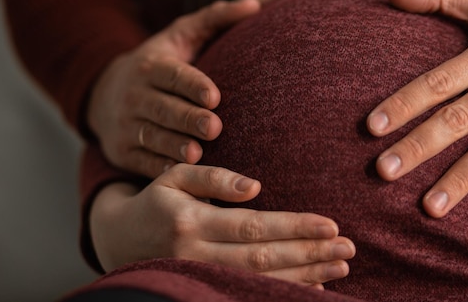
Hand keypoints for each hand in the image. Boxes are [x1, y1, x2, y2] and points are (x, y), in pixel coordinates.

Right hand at [87, 0, 259, 177]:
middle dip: (188, 119)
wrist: (103, 94)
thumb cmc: (158, 63)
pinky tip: (180, 174)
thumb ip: (214, 19)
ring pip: (151, 136)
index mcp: (151, 66)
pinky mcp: (122, 151)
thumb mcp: (179, 36)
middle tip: (214, 127)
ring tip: (197, 154)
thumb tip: (254, 4)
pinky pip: (142, 161)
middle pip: (164, 108)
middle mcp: (135, 95)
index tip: (215, 96)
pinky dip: (159, 169)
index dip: (193, 85)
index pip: (173, 75)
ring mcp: (126, 124)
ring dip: (174, 146)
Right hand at [90, 164, 355, 287]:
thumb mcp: (176, 177)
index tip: (331, 226)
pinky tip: (313, 286)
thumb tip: (255, 187)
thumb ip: (214, 178)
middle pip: (264, 258)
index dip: (295, 227)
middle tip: (349, 249)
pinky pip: (248, 293)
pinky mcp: (201, 289)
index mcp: (192, 222)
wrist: (118, 239)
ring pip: (260, 281)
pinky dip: (283, 291)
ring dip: (305, 275)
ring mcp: (198, 277)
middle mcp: (196, 255)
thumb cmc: (155, 201)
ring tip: (340, 267)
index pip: (254, 227)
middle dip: (310, 253)